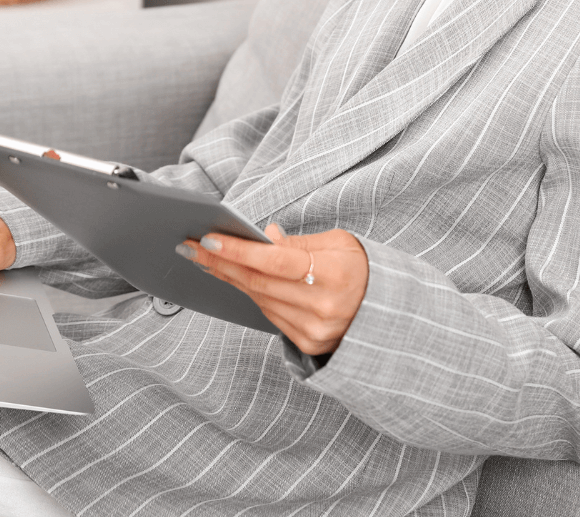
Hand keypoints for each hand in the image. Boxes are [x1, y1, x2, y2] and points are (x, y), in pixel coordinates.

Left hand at [183, 225, 367, 355]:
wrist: (388, 311)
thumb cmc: (364, 269)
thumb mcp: (340, 244)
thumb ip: (299, 243)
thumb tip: (265, 236)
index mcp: (335, 274)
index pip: (275, 261)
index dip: (238, 250)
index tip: (208, 238)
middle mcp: (323, 307)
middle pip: (259, 282)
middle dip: (220, 263)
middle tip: (191, 247)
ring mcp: (315, 330)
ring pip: (259, 299)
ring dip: (229, 278)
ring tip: (206, 259)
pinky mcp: (308, 344)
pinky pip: (269, 314)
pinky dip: (251, 294)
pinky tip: (234, 279)